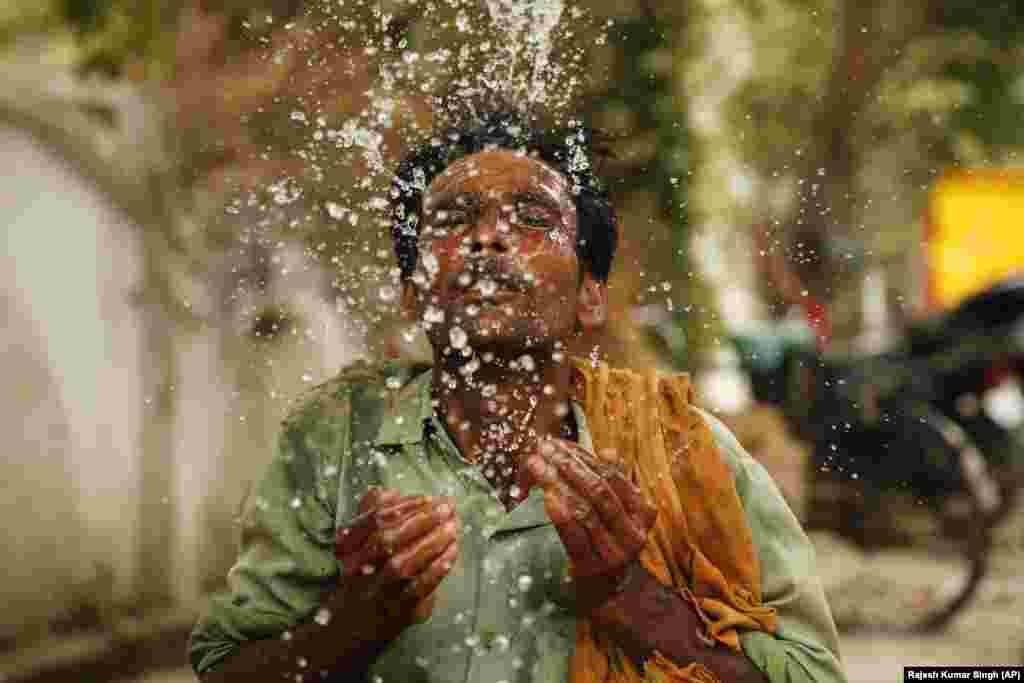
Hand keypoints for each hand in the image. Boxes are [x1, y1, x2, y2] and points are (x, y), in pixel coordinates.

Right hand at [331, 488, 457, 637]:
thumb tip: (393, 493)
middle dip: (421, 520)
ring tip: (453, 527)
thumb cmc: (359, 579)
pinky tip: (451, 553)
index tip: (428, 498)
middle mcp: (357, 571)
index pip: (375, 522)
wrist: (348, 630)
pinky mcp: (395, 612)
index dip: (404, 507)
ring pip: (403, 564)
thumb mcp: (356, 547)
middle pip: (388, 540)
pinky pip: (417, 590)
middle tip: (447, 507)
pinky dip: (436, 570)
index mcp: (348, 550)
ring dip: (432, 542)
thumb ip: (371, 516)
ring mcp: (376, 593)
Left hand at [522, 439, 656, 611]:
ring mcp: (614, 553)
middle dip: (568, 465)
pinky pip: (574, 535)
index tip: (559, 443)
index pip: (612, 476)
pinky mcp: (591, 568)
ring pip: (585, 509)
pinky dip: (560, 512)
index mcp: (643, 512)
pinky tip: (545, 495)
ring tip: (536, 464)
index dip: (585, 457)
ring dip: (557, 483)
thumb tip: (606, 451)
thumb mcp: (618, 513)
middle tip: (544, 448)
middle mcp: (633, 533)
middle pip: (598, 490)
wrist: (609, 594)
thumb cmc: (608, 544)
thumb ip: (614, 482)